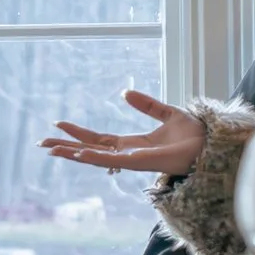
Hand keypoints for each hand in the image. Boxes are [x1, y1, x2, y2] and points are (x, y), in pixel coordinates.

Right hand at [41, 87, 203, 180]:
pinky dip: (96, 157)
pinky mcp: (143, 162)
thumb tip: (125, 92)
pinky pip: (115, 160)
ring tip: (52, 149)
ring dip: (74, 153)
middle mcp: (130, 154)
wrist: (212, 145)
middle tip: (42, 143)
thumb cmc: (195, 136)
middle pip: (91, 150)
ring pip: (97, 158)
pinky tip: (80, 154)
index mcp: (134, 144)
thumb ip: (147, 105)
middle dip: (67, 147)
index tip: (59, 124)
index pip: (99, 139)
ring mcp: (134, 160)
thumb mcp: (167, 113)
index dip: (79, 133)